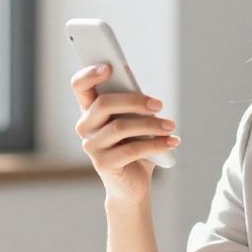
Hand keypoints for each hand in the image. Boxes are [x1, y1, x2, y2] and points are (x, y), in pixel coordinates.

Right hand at [71, 64, 178, 203]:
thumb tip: (134, 81)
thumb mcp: (134, 119)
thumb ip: (131, 101)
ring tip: (171, 125)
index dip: (89, 74)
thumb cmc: (134, 145)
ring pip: (120, 127)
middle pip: (103, 104)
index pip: (80, 86)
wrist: (132, 185)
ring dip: (151, 125)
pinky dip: (156, 144)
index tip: (109, 66)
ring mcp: (91, 146)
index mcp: (90, 110)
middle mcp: (85, 126)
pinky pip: (131, 150)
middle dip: (134, 100)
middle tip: (159, 104)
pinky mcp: (103, 164)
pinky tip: (172, 142)